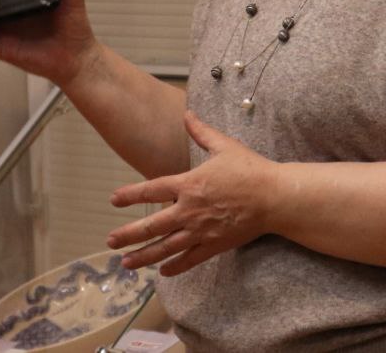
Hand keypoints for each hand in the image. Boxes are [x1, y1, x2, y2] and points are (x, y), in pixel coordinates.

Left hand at [107, 111, 277, 276]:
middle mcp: (190, 210)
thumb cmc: (250, 169)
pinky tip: (163, 272)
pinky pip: (190, 259)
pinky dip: (175, 267)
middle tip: (110, 241)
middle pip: (152, 225)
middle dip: (128, 234)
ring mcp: (201, 230)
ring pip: (166, 247)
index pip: (152, 190)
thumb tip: (187, 113)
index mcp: (189, 184)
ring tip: (125, 263)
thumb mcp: (225, 145)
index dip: (131, 195)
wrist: (274, 197)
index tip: (114, 199)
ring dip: (144, 256)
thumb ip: (202, 132)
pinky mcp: (215, 245)